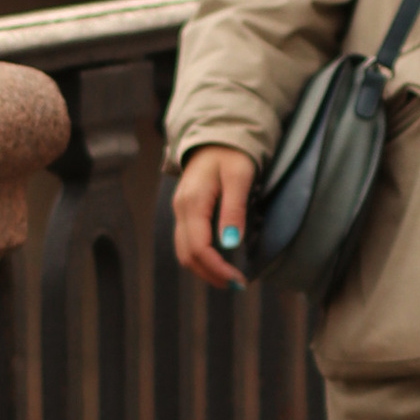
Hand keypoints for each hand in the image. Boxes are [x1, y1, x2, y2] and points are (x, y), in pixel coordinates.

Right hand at [171, 147, 256, 286]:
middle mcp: (181, 209)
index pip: (199, 247)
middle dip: (211, 274)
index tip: (238, 279)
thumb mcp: (239, 177)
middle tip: (237, 284)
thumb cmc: (231, 153)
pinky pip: (187, 242)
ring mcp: (180, 211)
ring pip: (184, 252)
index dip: (217, 268)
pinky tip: (219, 262)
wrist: (215, 136)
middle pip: (187, 255)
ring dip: (204, 270)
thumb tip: (230, 243)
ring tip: (228, 278)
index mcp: (193, 202)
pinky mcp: (185, 212)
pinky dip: (200, 258)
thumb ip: (234, 209)